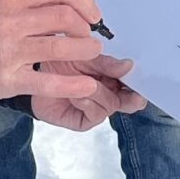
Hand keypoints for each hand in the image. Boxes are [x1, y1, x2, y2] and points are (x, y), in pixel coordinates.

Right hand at [0, 0, 121, 109]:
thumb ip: (31, 2)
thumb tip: (70, 6)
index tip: (93, 13)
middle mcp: (10, 22)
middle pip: (64, 17)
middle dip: (85, 28)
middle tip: (89, 37)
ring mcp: (9, 52)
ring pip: (60, 47)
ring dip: (85, 51)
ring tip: (91, 54)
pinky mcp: (8, 79)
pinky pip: (47, 82)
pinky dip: (72, 85)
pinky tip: (87, 86)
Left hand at [31, 54, 146, 130]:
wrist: (33, 75)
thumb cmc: (59, 64)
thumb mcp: (84, 57)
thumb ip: (106, 63)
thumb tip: (128, 65)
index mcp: (112, 77)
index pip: (134, 83)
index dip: (141, 82)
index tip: (146, 78)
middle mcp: (108, 94)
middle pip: (130, 101)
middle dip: (133, 97)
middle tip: (135, 93)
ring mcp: (96, 108)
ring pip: (112, 104)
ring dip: (100, 92)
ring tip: (85, 82)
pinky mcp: (84, 121)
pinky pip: (95, 114)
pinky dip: (87, 102)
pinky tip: (77, 95)